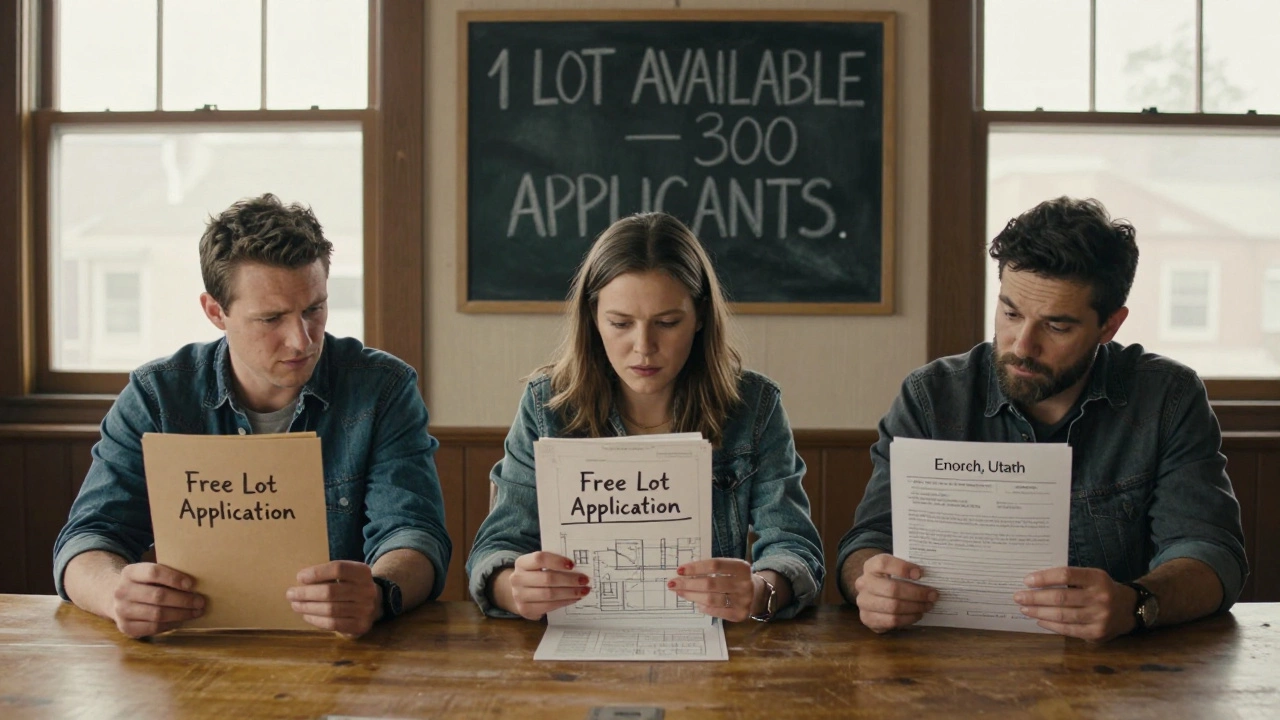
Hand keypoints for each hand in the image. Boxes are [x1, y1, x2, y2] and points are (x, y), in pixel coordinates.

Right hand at [110, 562, 204, 637]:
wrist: (114, 599)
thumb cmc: (142, 584)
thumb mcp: (147, 574)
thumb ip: (165, 575)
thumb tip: (194, 584)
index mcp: (129, 572)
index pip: (154, 573)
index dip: (174, 578)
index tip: (192, 584)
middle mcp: (122, 591)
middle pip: (158, 596)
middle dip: (184, 600)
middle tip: (200, 602)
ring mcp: (121, 611)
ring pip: (157, 614)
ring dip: (181, 614)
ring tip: (196, 612)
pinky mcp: (125, 627)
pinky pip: (153, 627)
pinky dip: (170, 624)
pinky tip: (180, 621)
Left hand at [286, 560, 378, 636]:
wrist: (374, 604)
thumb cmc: (350, 586)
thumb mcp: (346, 575)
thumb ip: (328, 575)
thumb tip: (301, 580)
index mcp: (362, 572)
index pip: (338, 569)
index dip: (317, 573)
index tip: (300, 577)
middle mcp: (367, 590)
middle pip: (331, 591)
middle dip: (306, 593)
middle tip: (290, 594)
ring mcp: (365, 609)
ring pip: (330, 609)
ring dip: (308, 608)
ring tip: (295, 605)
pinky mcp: (360, 626)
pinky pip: (333, 624)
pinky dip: (316, 620)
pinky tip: (306, 616)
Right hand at [504, 552, 589, 620]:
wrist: (519, 592)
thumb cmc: (535, 575)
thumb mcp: (538, 566)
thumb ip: (553, 563)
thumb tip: (578, 566)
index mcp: (521, 563)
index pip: (540, 558)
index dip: (557, 561)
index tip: (573, 564)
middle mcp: (517, 579)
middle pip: (547, 578)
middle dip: (569, 580)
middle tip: (585, 580)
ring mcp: (519, 596)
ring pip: (549, 594)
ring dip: (570, 593)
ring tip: (583, 591)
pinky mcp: (525, 610)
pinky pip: (548, 606)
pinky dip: (564, 602)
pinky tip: (574, 599)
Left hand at [667, 558, 754, 621]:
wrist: (759, 595)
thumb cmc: (737, 579)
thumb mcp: (731, 568)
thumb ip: (713, 569)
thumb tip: (685, 573)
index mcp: (742, 567)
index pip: (715, 565)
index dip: (696, 567)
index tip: (680, 570)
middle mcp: (744, 584)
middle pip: (710, 583)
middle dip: (688, 583)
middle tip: (673, 583)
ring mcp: (743, 601)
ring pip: (711, 599)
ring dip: (692, 596)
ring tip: (680, 592)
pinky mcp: (739, 615)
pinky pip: (716, 611)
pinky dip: (704, 607)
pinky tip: (696, 603)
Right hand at [853, 553, 936, 632]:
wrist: (872, 596)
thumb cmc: (889, 580)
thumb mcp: (894, 570)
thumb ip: (907, 571)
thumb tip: (930, 576)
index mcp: (870, 566)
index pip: (883, 563)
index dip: (903, 567)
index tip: (921, 573)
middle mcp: (863, 583)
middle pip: (892, 589)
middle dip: (917, 593)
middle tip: (933, 595)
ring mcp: (863, 602)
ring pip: (893, 607)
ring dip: (915, 607)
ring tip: (928, 605)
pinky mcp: (867, 618)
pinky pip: (892, 621)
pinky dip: (908, 618)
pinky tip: (917, 614)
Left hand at [1016, 566, 1135, 641]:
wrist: (1128, 609)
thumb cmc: (1101, 589)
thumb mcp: (1091, 577)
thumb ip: (1070, 578)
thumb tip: (1035, 582)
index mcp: (1097, 578)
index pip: (1066, 575)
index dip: (1044, 578)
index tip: (1027, 580)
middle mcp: (1100, 597)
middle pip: (1061, 597)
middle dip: (1035, 598)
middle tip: (1018, 597)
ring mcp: (1100, 617)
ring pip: (1062, 615)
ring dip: (1039, 612)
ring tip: (1025, 609)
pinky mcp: (1097, 633)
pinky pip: (1068, 629)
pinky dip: (1051, 625)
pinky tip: (1039, 620)